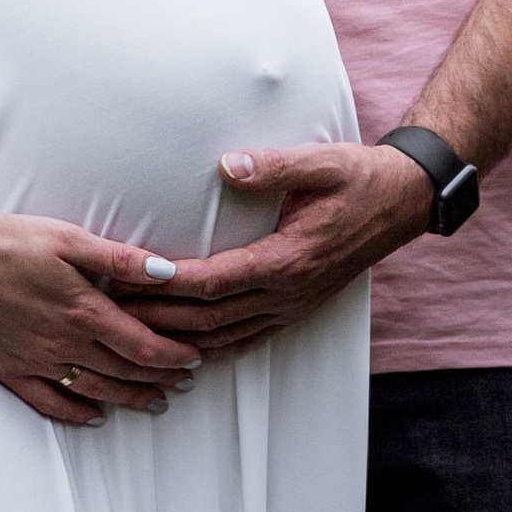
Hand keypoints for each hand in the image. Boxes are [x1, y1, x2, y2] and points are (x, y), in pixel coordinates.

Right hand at [0, 213, 203, 426]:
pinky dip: (77, 414)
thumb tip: (169, 274)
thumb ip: (120, 259)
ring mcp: (36, 362)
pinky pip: (49, 403)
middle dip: (161, 379)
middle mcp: (64, 345)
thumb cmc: (5, 242)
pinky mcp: (9, 371)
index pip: (143, 345)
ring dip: (130, 399)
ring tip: (155, 402)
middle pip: (125, 373)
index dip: (174, 356)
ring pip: (95, 392)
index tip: (196, 358)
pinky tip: (95, 417)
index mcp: (83, 311)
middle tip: (186, 382)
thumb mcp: (67, 238)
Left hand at [118, 143, 434, 357]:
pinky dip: (209, 348)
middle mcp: (287, 292)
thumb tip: (227, 165)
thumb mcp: (320, 163)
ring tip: (132, 331)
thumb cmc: (357, 179)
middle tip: (111, 309)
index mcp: (288, 258)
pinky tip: (181, 348)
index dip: (170, 284)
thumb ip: (273, 165)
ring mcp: (291, 306)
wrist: (400, 203)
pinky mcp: (294, 308)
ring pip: (223, 337)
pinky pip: (244, 339)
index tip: (131, 278)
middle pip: (209, 319)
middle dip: (157, 317)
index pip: (215, 282)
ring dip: (176, 338)